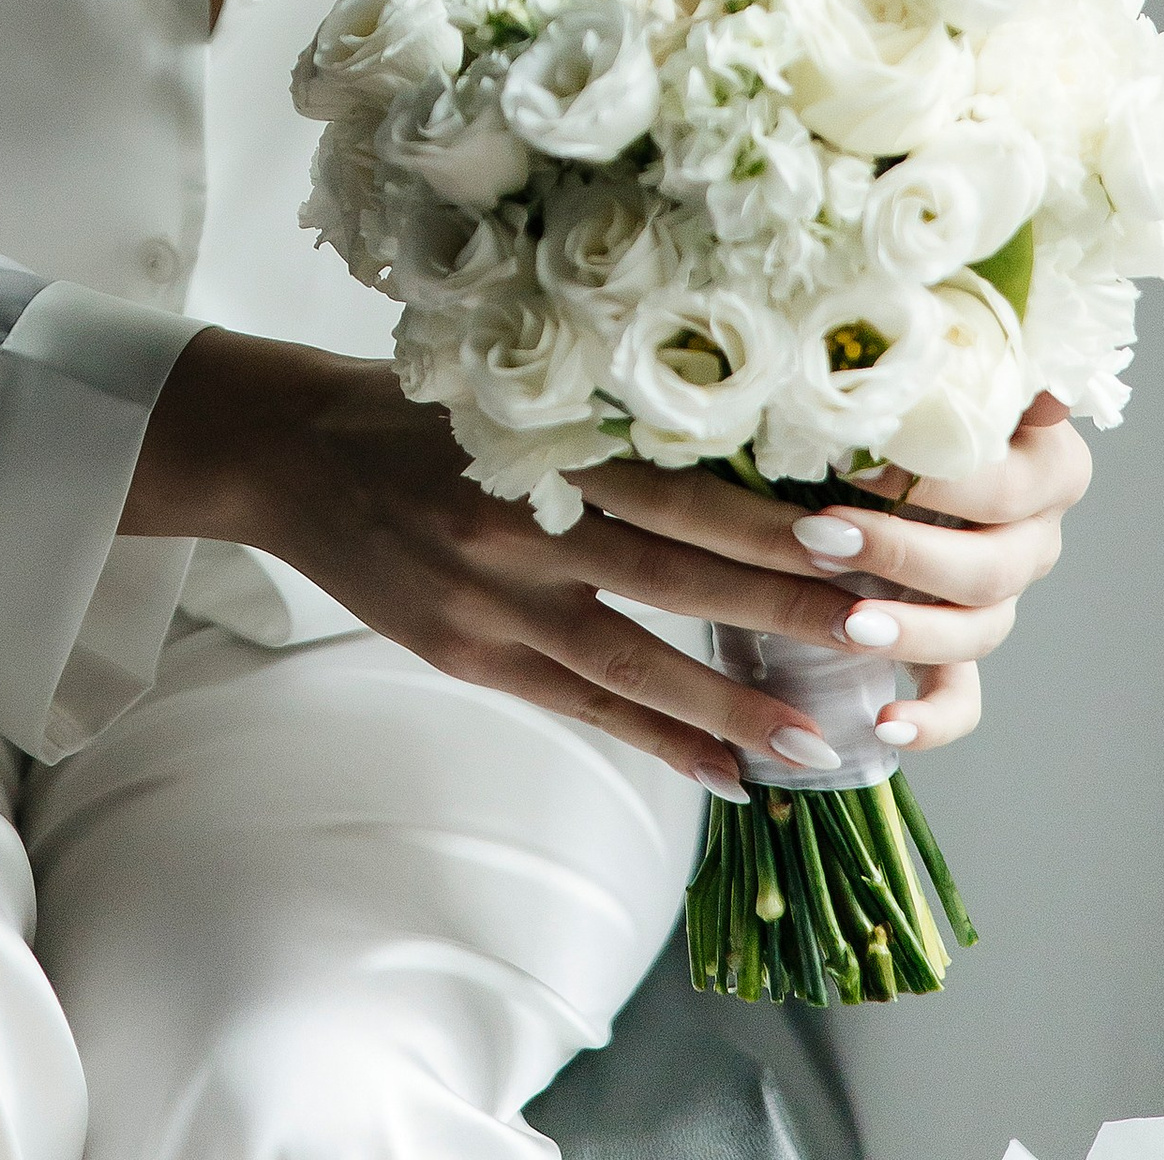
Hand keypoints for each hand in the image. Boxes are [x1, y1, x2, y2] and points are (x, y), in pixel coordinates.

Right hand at [122, 326, 976, 799]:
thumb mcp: (505, 391)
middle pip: (672, 575)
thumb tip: (730, 457)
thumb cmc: (411, 406)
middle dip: (778, 611)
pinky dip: (654, 739)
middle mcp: (520, 523)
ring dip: (728, 704)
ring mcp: (492, 599)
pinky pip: (579, 706)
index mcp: (538, 441)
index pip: (674, 487)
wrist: (288, 451)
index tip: (855, 540)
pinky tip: (722, 773)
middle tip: (875, 637)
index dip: (764, 521)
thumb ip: (599, 427)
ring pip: (632, 660)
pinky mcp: (469, 652)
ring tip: (810, 741)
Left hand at [577, 388, 1090, 754]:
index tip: (855, 462)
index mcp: (1039, 455)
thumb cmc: (865, 391)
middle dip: (906, 552)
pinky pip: (963, 699)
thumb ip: (930, 360)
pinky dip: (930, 717)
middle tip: (824, 537)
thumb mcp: (897, 365)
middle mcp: (1030, 530)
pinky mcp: (957, 649)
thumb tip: (967, 342)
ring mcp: (997, 595)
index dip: (937, 476)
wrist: (829, 447)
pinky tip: (885, 723)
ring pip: (981, 629)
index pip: (1009, 476)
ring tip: (849, 625)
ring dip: (912, 630)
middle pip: (997, 562)